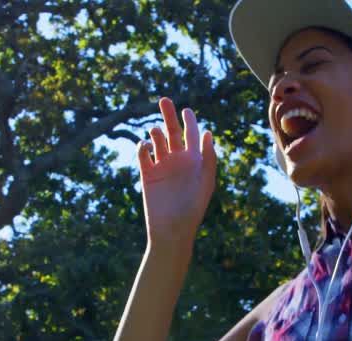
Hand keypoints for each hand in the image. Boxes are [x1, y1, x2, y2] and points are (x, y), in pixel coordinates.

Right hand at [137, 97, 216, 256]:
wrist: (172, 229)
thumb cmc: (193, 207)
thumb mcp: (205, 181)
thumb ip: (208, 157)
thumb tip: (208, 133)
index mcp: (194, 161)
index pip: (192, 134)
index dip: (190, 121)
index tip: (186, 110)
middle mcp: (178, 161)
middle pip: (172, 132)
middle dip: (168, 115)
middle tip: (164, 100)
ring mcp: (162, 167)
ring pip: (157, 141)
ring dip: (156, 133)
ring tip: (156, 133)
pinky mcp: (148, 175)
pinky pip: (144, 155)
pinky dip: (143, 147)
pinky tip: (146, 147)